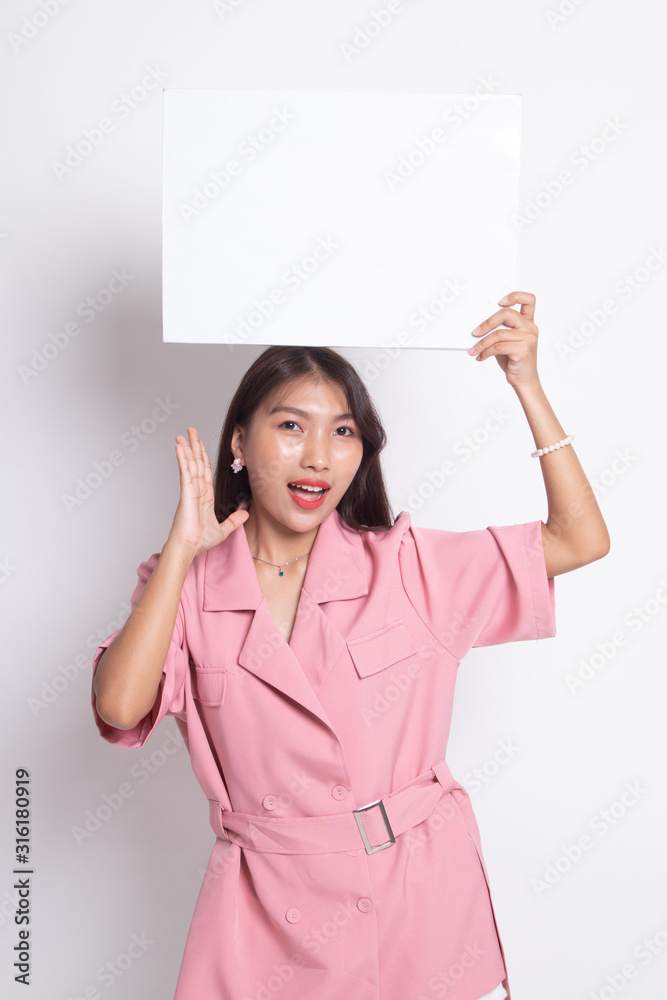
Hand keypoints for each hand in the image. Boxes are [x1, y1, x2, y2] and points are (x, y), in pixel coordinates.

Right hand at [168, 427, 248, 556]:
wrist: (190, 546)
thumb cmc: (200, 540)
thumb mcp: (223, 529)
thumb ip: (234, 520)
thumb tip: (246, 512)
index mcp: (205, 495)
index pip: (205, 470)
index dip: (203, 456)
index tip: (200, 444)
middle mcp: (197, 489)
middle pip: (197, 462)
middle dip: (194, 445)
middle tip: (190, 430)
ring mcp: (190, 488)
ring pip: (190, 463)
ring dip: (187, 447)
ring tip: (183, 434)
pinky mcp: (186, 491)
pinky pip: (185, 471)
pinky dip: (182, 458)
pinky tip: (180, 446)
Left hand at [468, 290, 539, 387]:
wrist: (524, 380)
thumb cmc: (514, 360)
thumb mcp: (506, 341)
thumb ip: (499, 330)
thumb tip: (478, 326)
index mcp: (528, 322)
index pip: (528, 300)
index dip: (515, 296)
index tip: (500, 301)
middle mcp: (530, 328)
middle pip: (507, 313)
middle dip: (488, 322)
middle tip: (475, 332)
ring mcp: (528, 338)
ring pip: (499, 333)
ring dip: (482, 342)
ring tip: (473, 349)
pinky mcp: (523, 349)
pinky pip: (498, 346)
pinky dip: (486, 351)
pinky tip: (481, 357)